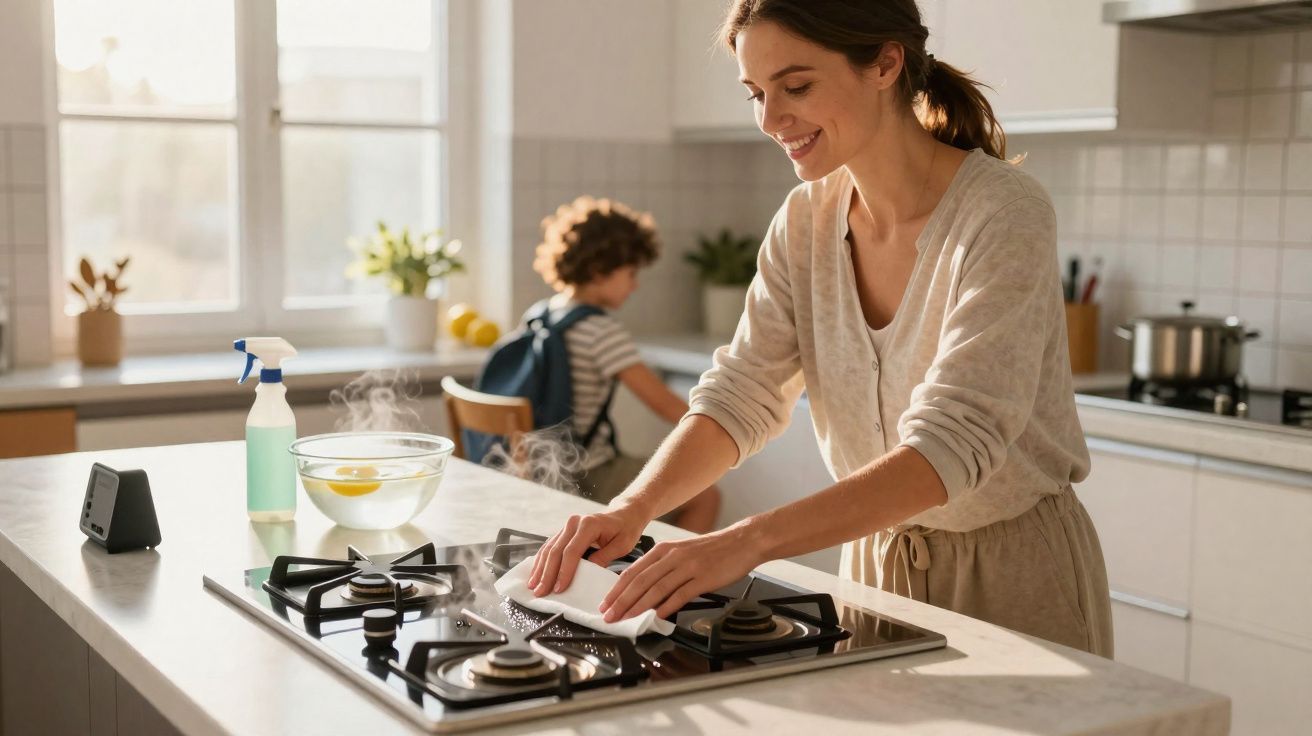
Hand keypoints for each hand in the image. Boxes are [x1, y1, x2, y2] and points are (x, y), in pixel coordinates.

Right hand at [526, 507, 645, 595]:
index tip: (559, 589)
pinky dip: (542, 561)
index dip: (564, 571)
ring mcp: (567, 525)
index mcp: (589, 524)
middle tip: (540, 592)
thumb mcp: (622, 545)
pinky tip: (536, 573)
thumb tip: (588, 572)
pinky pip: (549, 546)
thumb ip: (605, 557)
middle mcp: (574, 522)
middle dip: (547, 573)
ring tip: (533, 586)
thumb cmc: (625, 529)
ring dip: (540, 568)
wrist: (624, 514)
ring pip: (548, 548)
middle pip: (556, 550)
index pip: (572, 551)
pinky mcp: (564, 531)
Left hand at [600, 526, 763, 622]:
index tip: (605, 604)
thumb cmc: (712, 549)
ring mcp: (687, 567)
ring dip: (638, 607)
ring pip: (656, 589)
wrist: (741, 541)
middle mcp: (672, 556)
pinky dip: (666, 607)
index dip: (616, 590)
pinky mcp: (702, 578)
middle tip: (609, 616)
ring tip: (626, 620)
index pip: (632, 571)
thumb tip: (643, 589)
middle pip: (640, 582)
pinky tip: (657, 617)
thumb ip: (662, 567)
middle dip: (621, 602)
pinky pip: (680, 595)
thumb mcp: (681, 552)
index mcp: (663, 550)